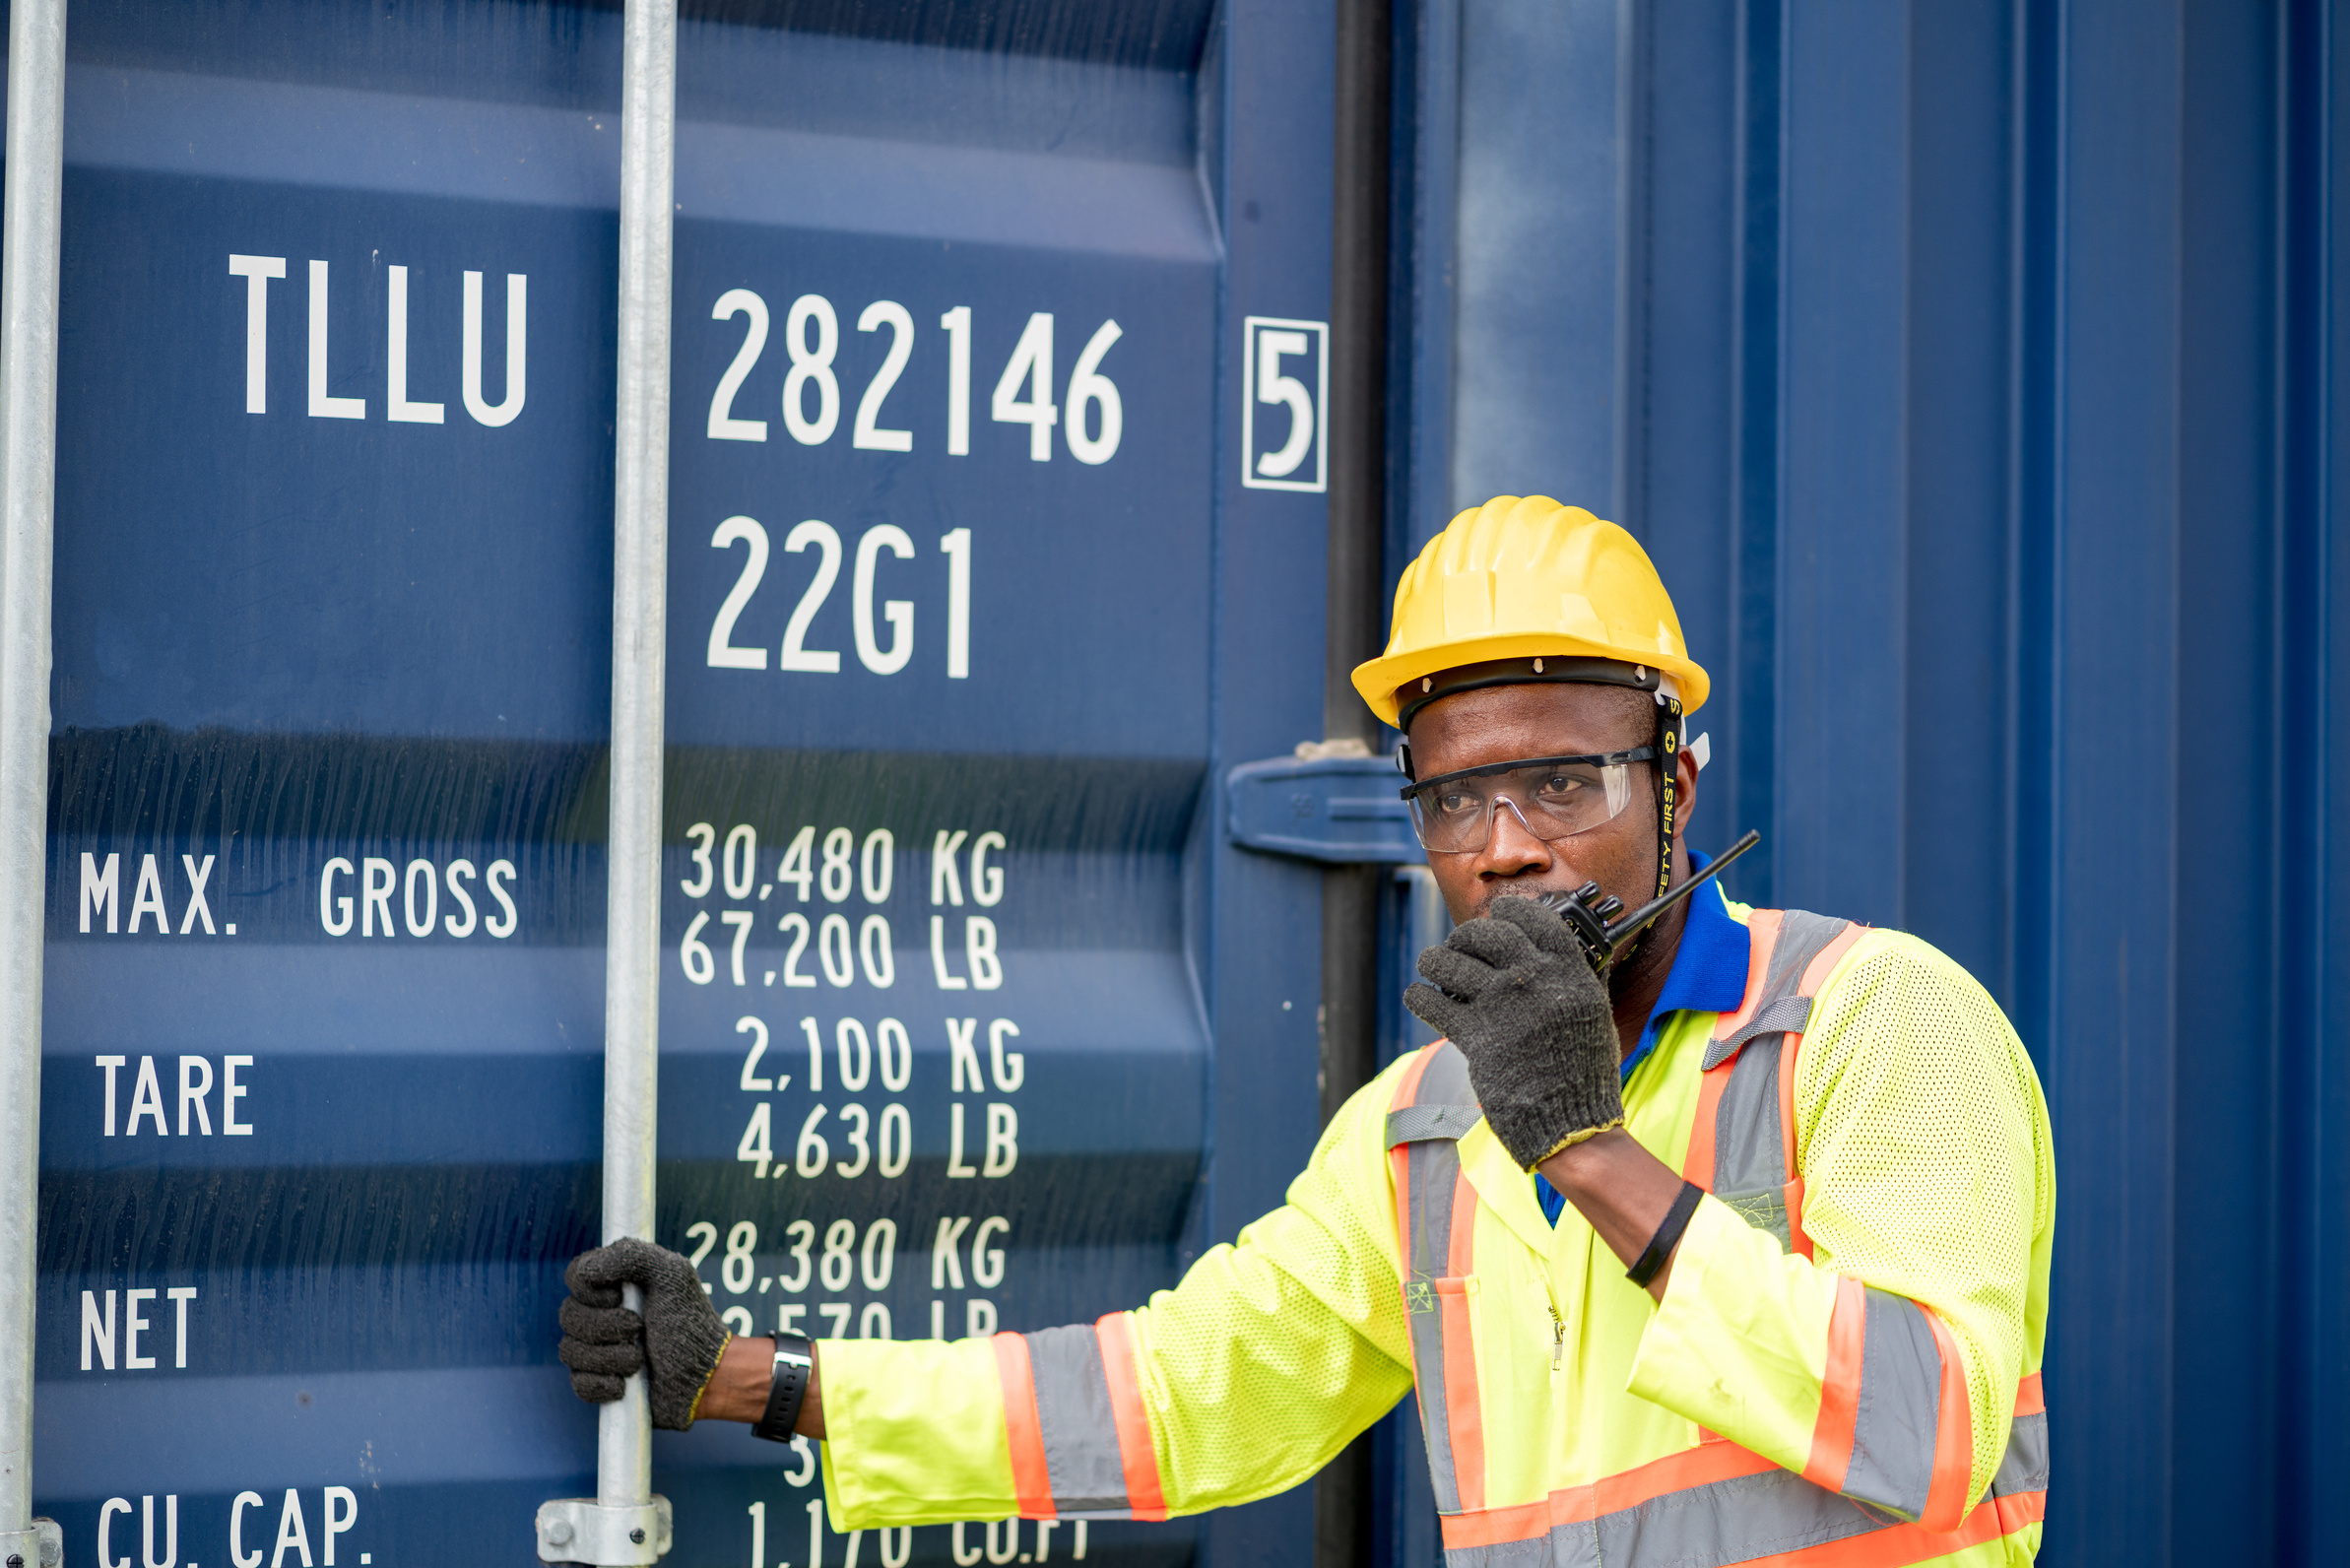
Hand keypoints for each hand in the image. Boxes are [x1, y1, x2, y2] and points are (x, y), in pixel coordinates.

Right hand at [558, 1238, 731, 1430]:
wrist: (702, 1372)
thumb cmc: (689, 1319)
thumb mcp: (672, 1274)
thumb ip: (631, 1256)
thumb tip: (586, 1271)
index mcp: (612, 1284)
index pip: (575, 1276)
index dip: (589, 1290)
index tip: (620, 1297)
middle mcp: (598, 1314)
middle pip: (568, 1315)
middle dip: (606, 1326)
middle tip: (639, 1328)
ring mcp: (594, 1349)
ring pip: (570, 1351)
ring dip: (609, 1357)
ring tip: (639, 1359)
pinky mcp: (596, 1382)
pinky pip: (578, 1383)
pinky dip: (602, 1384)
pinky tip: (625, 1383)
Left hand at [1404, 896, 1623, 1168]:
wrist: (1571, 1122)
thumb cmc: (1585, 1071)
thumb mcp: (1594, 1014)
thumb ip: (1578, 980)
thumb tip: (1564, 953)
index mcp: (1568, 972)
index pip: (1534, 919)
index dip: (1512, 911)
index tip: (1499, 912)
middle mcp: (1533, 980)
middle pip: (1485, 933)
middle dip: (1465, 935)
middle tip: (1458, 944)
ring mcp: (1501, 1005)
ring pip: (1449, 962)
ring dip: (1434, 959)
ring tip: (1431, 963)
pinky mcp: (1475, 1035)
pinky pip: (1433, 1002)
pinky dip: (1420, 996)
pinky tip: (1419, 995)